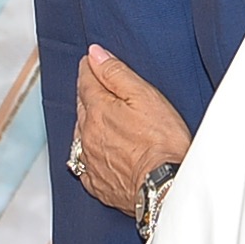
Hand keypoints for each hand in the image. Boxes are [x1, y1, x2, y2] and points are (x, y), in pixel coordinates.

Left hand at [73, 45, 188, 214]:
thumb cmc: (161, 142)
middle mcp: (88, 135)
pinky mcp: (97, 184)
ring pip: (80, 135)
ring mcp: (90, 162)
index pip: (86, 82)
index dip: (89, 68)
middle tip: (94, 84)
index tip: (90, 61)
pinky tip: (97, 152)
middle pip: (82, 107)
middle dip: (87, 94)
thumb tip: (94, 55)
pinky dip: (88, 153)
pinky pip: (84, 163)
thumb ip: (116, 73)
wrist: (164, 189)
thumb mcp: (144, 96)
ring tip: (97, 116)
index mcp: (98, 111)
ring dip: (87, 123)